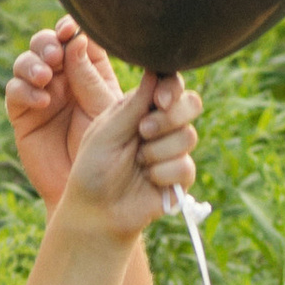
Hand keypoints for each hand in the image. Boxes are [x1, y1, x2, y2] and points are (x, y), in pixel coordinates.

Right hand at [5, 16, 121, 203]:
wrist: (91, 190)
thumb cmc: (108, 150)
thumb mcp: (104, 110)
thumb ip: (90, 78)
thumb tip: (77, 41)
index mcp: (88, 71)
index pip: (77, 39)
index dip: (71, 28)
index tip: (70, 29)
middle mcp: (62, 77)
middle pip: (47, 44)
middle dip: (47, 43)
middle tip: (55, 55)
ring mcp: (40, 92)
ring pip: (26, 62)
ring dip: (32, 63)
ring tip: (45, 77)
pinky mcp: (22, 113)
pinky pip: (15, 91)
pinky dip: (25, 90)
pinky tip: (42, 101)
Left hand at [59, 64, 200, 243]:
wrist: (97, 212)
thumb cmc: (93, 169)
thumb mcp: (106, 132)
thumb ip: (132, 106)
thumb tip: (155, 72)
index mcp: (141, 108)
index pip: (170, 85)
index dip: (172, 89)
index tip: (160, 101)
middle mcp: (161, 125)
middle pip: (191, 104)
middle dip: (168, 118)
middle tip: (143, 133)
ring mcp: (173, 150)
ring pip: (188, 136)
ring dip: (157, 151)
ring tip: (137, 164)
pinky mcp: (181, 176)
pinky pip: (185, 166)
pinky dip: (161, 174)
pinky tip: (147, 181)